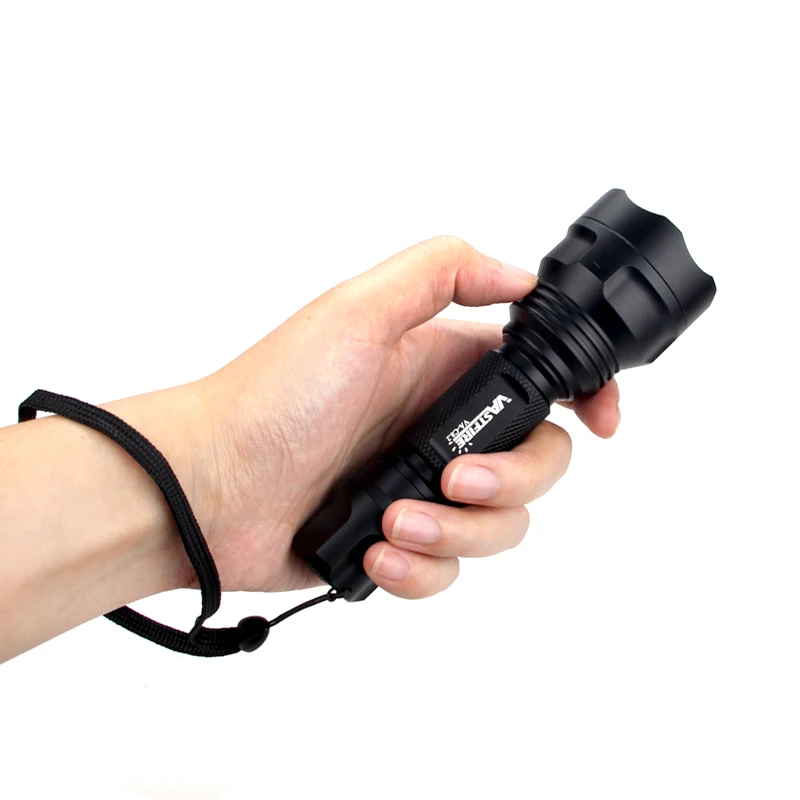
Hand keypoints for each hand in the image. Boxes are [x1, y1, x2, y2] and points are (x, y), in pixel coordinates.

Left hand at [179, 236, 620, 598]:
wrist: (204, 487)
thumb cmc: (269, 397)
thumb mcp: (354, 312)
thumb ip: (440, 274)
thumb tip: (520, 275)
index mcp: (440, 369)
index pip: (540, 378)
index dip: (586, 396)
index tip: (603, 419)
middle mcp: (439, 429)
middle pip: (537, 463)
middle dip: (511, 481)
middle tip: (453, 479)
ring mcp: (421, 488)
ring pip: (500, 524)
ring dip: (457, 531)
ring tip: (394, 520)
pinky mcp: (398, 540)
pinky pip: (449, 568)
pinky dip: (421, 567)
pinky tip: (376, 550)